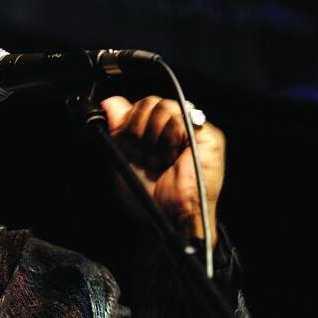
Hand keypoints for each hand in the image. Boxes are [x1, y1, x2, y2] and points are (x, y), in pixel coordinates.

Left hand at [100, 96, 225, 245]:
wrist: (167, 215)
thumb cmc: (148, 194)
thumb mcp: (123, 156)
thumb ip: (118, 127)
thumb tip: (109, 102)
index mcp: (155, 128)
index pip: (139, 105)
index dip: (129, 123)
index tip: (129, 147)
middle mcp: (174, 124)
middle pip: (149, 102)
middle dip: (138, 131)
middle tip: (144, 157)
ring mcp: (192, 128)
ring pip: (163, 107)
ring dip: (154, 138)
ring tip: (159, 160)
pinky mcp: (208, 135)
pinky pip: (181, 119)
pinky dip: (169, 139)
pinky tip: (172, 157)